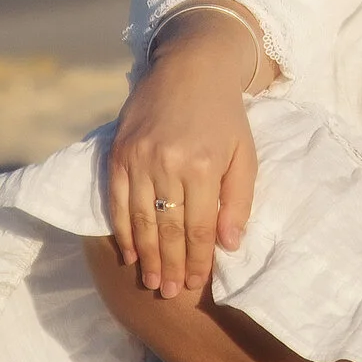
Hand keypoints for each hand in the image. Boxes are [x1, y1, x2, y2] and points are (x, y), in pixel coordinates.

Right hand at [105, 9, 261, 298]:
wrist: (190, 67)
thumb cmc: (224, 114)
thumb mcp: (244, 153)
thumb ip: (238, 200)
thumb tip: (229, 245)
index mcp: (204, 166)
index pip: (199, 228)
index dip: (197, 260)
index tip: (195, 284)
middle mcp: (168, 163)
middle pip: (168, 229)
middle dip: (170, 266)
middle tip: (169, 294)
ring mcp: (139, 158)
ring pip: (141, 220)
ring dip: (146, 256)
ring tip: (151, 282)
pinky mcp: (118, 152)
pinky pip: (117, 201)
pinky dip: (122, 229)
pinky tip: (129, 252)